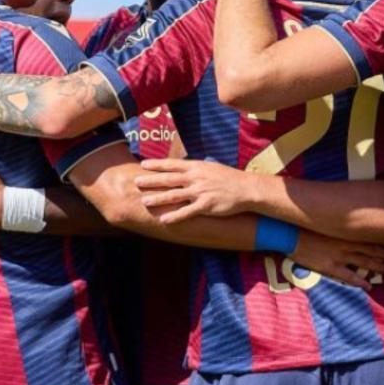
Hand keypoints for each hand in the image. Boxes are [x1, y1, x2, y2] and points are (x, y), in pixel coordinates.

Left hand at [136, 158, 259, 223]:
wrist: (247, 189)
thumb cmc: (229, 178)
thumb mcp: (211, 167)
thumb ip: (195, 168)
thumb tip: (182, 167)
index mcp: (197, 167)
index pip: (173, 164)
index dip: (157, 164)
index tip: (143, 164)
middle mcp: (196, 178)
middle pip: (169, 179)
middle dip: (152, 180)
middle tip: (136, 181)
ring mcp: (201, 192)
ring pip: (175, 195)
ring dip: (158, 198)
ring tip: (144, 201)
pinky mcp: (207, 206)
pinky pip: (187, 212)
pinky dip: (175, 216)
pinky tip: (164, 220)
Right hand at [288, 230, 383, 289]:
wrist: (292, 235)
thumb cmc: (307, 227)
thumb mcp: (325, 222)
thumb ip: (337, 224)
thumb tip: (347, 223)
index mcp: (345, 232)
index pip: (368, 237)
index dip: (380, 242)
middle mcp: (346, 244)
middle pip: (370, 250)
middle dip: (383, 255)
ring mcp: (339, 257)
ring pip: (364, 263)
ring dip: (377, 267)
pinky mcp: (331, 267)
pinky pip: (349, 277)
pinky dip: (360, 282)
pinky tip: (368, 286)